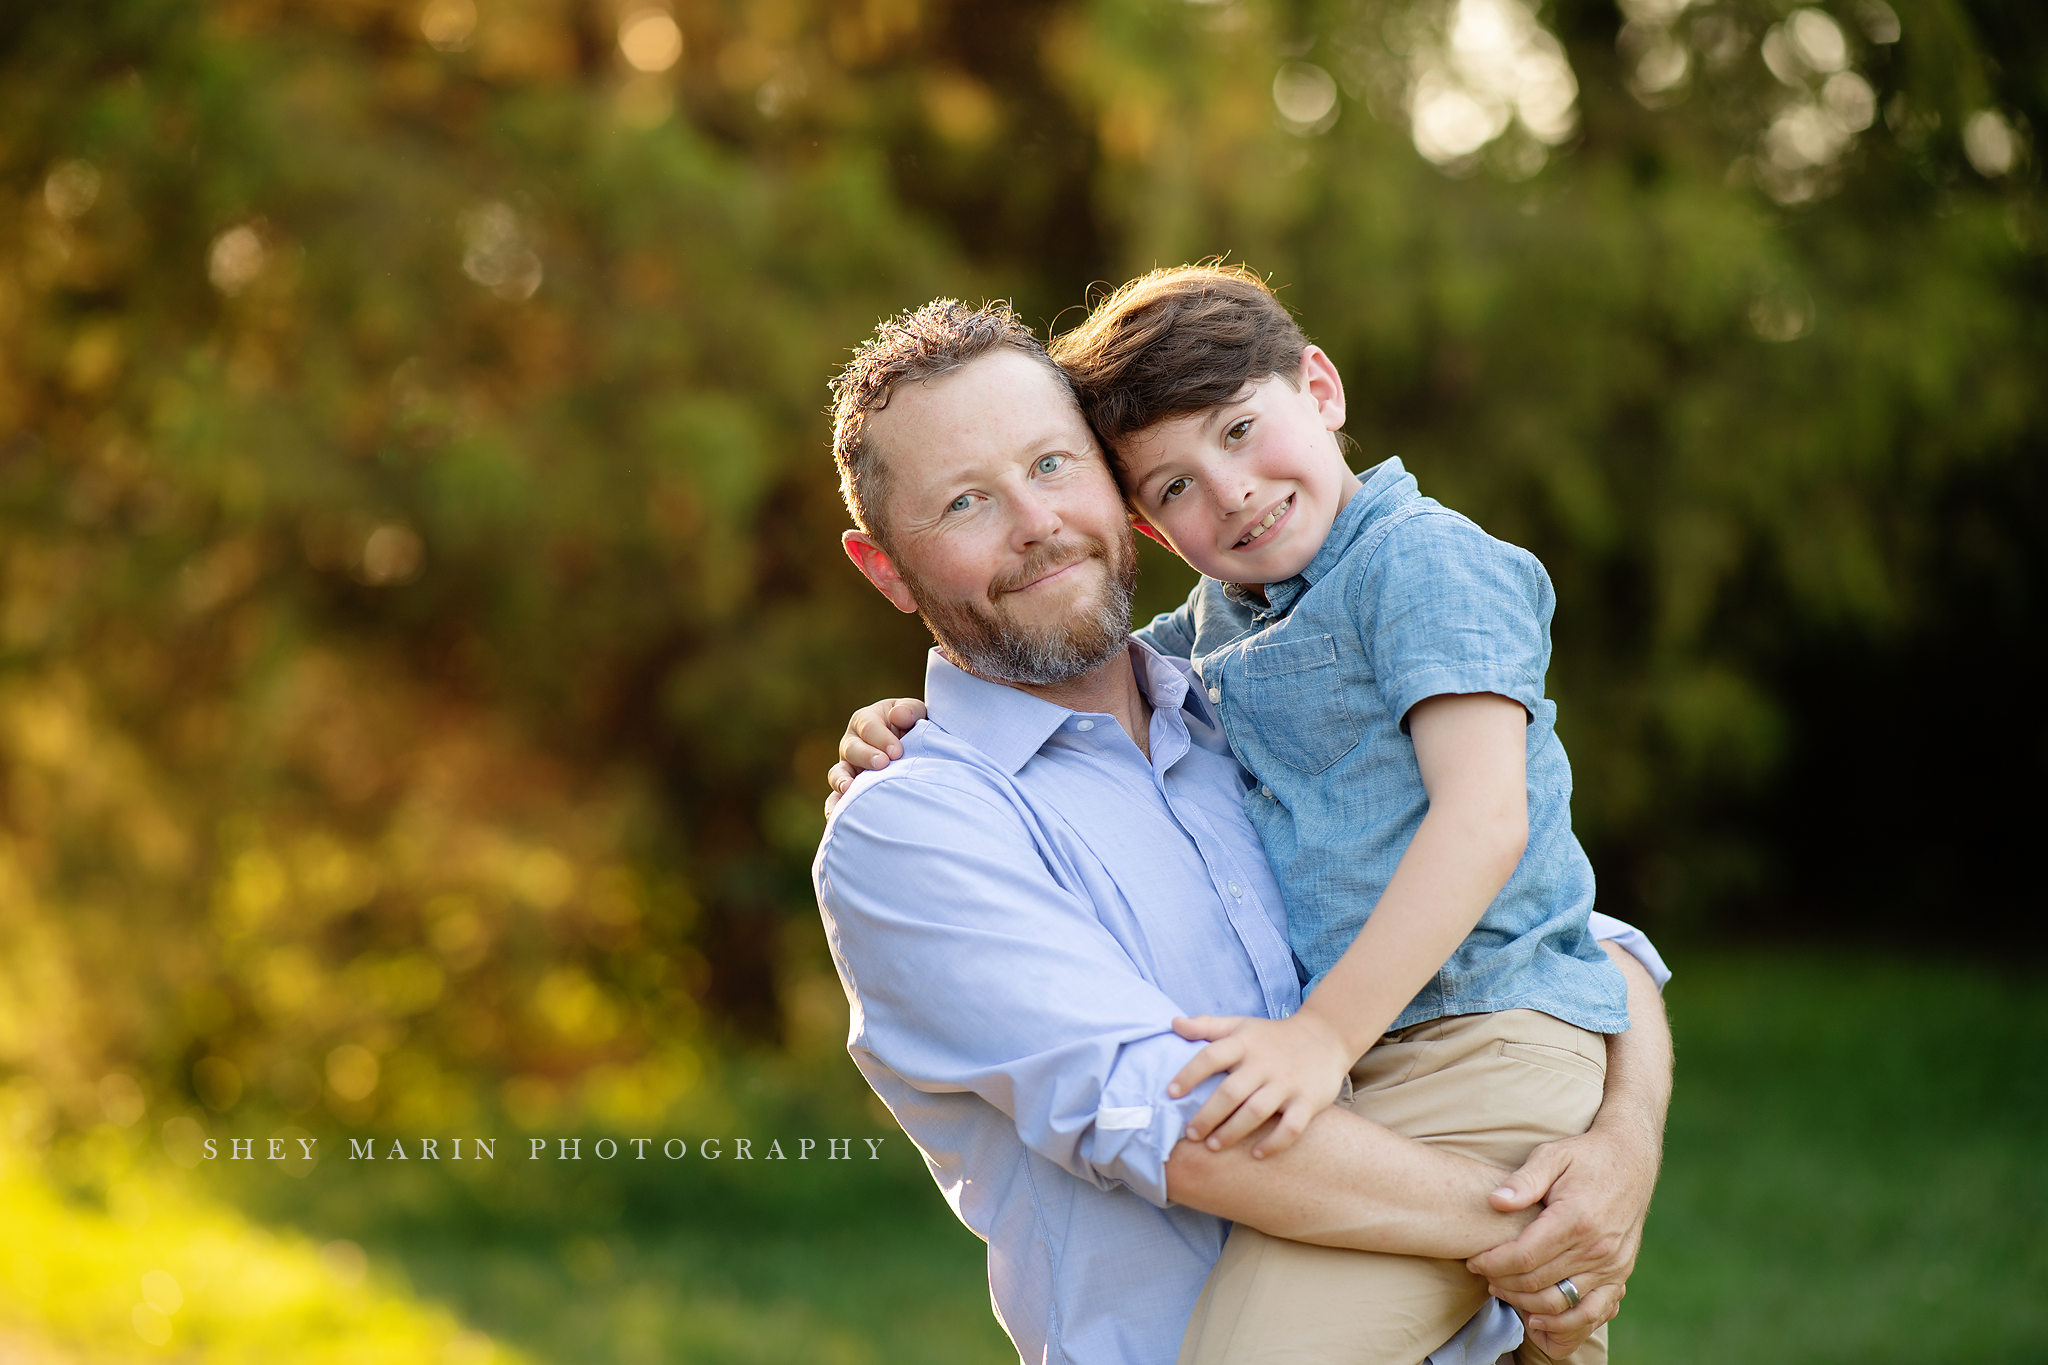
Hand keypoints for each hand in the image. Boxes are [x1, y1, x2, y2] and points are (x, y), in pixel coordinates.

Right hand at [823, 697, 925, 813]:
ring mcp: (848, 768)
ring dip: (842, 781)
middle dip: (866, 756)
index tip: (898, 751)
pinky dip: (834, 807)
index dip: (882, 738)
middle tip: (883, 764)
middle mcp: (852, 744)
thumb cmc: (916, 728)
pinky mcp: (850, 790)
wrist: (919, 753)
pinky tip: (837, 818)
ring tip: (849, 789)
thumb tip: (898, 715)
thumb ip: (910, 710)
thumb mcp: (916, 713)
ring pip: (838, 773)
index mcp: (866, 721)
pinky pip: (835, 799)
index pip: (868, 726)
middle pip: (851, 748)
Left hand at [1165, 1013, 1352, 1158]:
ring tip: (1213, 1147)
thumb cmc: (1271, 1037)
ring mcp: (1287, 1083)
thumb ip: (1206, 1025)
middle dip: (1207, 1115)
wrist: (1326, 1037)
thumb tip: (1173, 1025)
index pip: (1211, 1056)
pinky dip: (1274, 1143)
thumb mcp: (1240, 1025)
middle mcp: (1264, 1063)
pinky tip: (1256, 1155)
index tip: (1170, 1093)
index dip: (1189, 1074)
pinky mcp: (1308, 1101)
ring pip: (1256, 1112)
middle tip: (1190, 1134)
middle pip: (1231, 1092)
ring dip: (1232, 1132)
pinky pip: (1291, 1127)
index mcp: (1244, 1043)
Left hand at [1465, 1123, 1656, 1347]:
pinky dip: (1565, 1324)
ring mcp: (1611, 1266)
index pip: (1524, 1256)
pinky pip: (1593, 1314)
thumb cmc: (1584, 1156)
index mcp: (1575, 1219)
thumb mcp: (1551, 1155)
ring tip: (1503, 1291)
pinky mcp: (1620, 1275)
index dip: (1493, 1263)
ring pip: (1561, 1304)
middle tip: (1483, 1275)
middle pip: (1538, 1283)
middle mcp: (1596, 1248)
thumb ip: (1523, 1180)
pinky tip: (1539, 1319)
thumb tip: (1495, 1201)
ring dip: (1526, 1305)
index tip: (1474, 1261)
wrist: (1631, 1160)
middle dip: (1503, 1283)